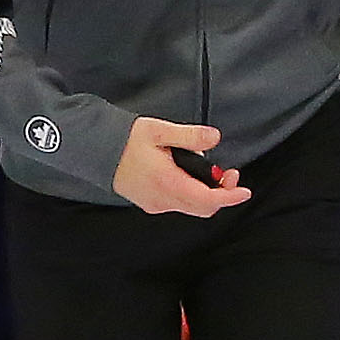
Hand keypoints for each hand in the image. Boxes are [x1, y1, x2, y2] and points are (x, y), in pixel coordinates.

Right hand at [115, 117, 247, 216]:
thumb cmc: (125, 140)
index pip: (207, 200)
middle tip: (228, 174)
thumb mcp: (159, 130)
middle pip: (203, 208)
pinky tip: (189, 176)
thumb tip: (215, 138)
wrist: (95, 150)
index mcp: (167, 183)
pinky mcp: (150, 204)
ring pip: (191, 207)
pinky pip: (179, 205)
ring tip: (210, 171)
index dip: (229, 197)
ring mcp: (155, 204)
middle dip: (222, 194)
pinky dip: (192, 194)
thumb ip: (189, 136)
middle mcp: (162, 200)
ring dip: (207, 194)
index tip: (244, 191)